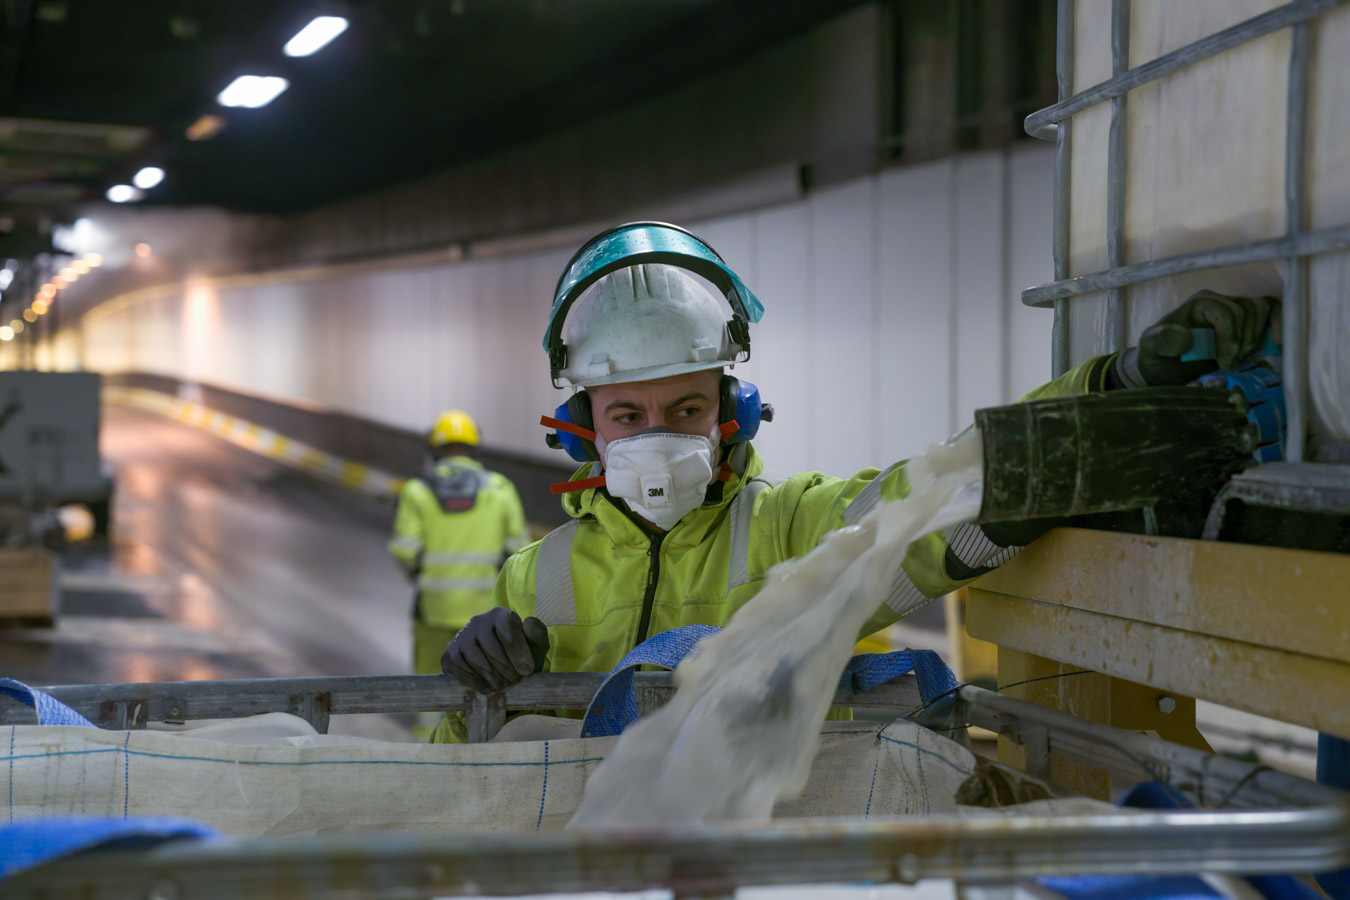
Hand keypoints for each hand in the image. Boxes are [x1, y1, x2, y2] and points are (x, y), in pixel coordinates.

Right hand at [441, 608, 549, 692]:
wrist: (498, 664)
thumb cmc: (521, 653)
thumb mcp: (535, 644)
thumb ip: (537, 633)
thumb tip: (529, 621)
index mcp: (500, 614)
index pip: (507, 629)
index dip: (518, 652)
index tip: (528, 671)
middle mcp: (478, 621)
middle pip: (491, 648)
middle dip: (506, 669)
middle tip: (516, 681)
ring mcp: (462, 636)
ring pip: (475, 659)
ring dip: (492, 677)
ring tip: (504, 685)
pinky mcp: (450, 653)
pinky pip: (459, 668)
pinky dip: (475, 682)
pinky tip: (488, 688)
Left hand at [1127, 291, 1279, 385]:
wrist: (1168, 370)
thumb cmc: (1159, 357)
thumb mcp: (1151, 349)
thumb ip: (1161, 340)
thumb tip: (1186, 336)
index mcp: (1200, 303)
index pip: (1227, 313)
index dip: (1230, 338)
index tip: (1224, 363)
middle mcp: (1220, 301)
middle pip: (1248, 310)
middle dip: (1242, 341)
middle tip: (1229, 364)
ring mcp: (1237, 310)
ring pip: (1263, 310)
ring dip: (1256, 337)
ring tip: (1240, 358)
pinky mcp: (1250, 323)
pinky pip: (1273, 312)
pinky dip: (1279, 324)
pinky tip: (1278, 343)